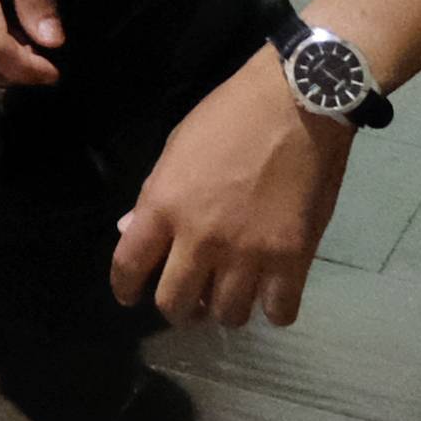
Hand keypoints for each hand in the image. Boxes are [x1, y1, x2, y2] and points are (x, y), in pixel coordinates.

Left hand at [113, 51, 345, 330]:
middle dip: (178, 308)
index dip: (125, 289)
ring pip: (228, 315)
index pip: (128, 267)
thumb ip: (153, 196)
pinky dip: (275, 309)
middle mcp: (200, 238)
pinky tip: (273, 292)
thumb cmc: (229, 118)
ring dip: (227, 308)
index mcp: (163, 206)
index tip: (131, 296)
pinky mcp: (292, 259)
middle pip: (175, 304)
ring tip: (233, 291)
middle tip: (190, 298)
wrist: (295, 104)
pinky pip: (279, 313)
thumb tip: (128, 230)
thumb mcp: (176, 148)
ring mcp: (248, 253)